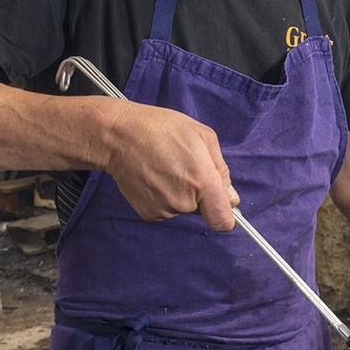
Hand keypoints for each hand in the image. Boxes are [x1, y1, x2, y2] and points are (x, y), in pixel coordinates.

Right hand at [97, 101, 239, 230]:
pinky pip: (167, 209)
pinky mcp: (148, 213)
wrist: (119, 136)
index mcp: (202, 182)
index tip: (226, 210)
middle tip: (184, 167)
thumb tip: (230, 197)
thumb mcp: (203, 136)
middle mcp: (184, 201)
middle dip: (201, 193)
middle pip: (204, 209)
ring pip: (184, 208)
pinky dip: (164, 197)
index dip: (228, 217)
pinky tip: (155, 177)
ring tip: (166, 168)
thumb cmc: (161, 129)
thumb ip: (221, 170)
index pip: (223, 221)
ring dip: (181, 193)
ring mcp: (164, 209)